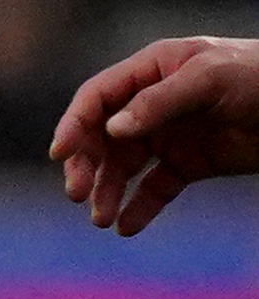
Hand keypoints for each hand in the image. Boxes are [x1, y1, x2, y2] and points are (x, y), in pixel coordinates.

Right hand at [54, 33, 258, 234]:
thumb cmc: (258, 76)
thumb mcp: (210, 79)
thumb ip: (160, 102)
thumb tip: (113, 129)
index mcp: (150, 71)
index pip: (98, 98)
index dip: (74, 124)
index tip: (60, 154)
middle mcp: (151, 105)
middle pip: (103, 137)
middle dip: (87, 166)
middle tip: (77, 193)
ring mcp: (171, 135)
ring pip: (126, 167)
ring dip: (109, 192)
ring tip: (101, 219)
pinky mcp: (191, 163)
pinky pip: (157, 188)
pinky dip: (141, 208)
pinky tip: (127, 227)